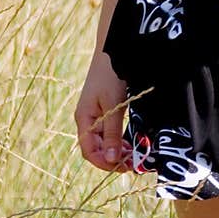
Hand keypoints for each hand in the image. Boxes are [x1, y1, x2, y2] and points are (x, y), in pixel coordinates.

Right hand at [74, 52, 130, 172]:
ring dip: (118, 151)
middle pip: (97, 149)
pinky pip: (109, 132)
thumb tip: (112, 159)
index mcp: (84, 119)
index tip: (123, 167)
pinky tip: (131, 142)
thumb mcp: (113, 105)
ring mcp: (95, 115)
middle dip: (113, 159)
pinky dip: (119, 140)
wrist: (112, 50)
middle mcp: (87, 120)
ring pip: (104, 142)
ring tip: (134, 155)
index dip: (104, 163)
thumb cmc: (110, 75)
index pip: (89, 151)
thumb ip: (112, 132)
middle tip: (133, 164)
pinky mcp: (105, 110)